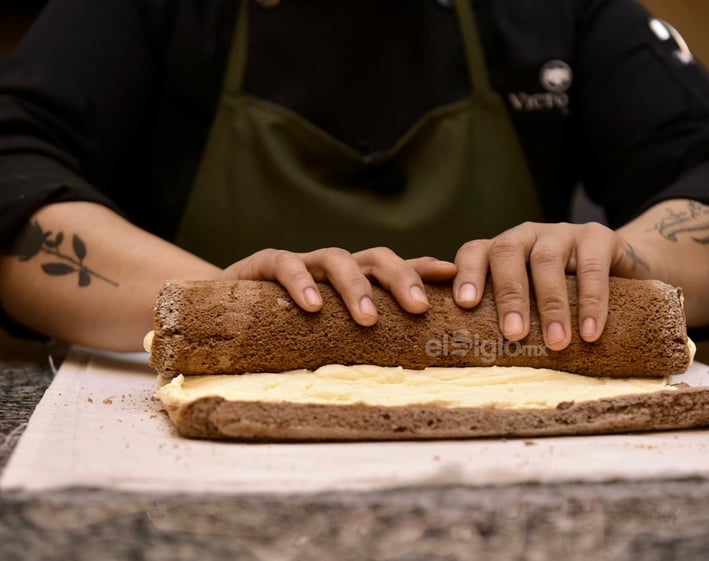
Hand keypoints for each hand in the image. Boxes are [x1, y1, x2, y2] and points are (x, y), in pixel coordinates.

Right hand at [218, 247, 456, 325]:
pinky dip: (299, 281)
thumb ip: (357, 343)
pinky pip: (284, 263)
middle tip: (418, 308)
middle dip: (401, 278)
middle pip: (376, 258)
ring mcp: (300, 263)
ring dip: (356, 286)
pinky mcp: (262, 265)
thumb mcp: (325, 338)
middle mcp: (331, 268)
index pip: (394, 269)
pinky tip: (311, 305)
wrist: (218, 314)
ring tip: (368, 319)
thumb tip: (406, 378)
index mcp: (353, 282)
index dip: (423, 268)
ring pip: (336, 258)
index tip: (454, 277)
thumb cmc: (280, 331)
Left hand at [452, 222, 653, 349]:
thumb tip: (479, 359)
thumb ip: (506, 316)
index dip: (466, 274)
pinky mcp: (598, 236)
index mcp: (502, 250)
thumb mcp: (531, 301)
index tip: (465, 304)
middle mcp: (527, 235)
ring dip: (551, 304)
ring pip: (547, 260)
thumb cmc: (563, 295)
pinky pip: (592, 267)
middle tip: (514, 334)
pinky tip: (589, 332)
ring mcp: (561, 232)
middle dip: (509, 295)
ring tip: (556, 342)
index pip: (475, 252)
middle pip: (508, 253)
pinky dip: (591, 302)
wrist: (620, 271)